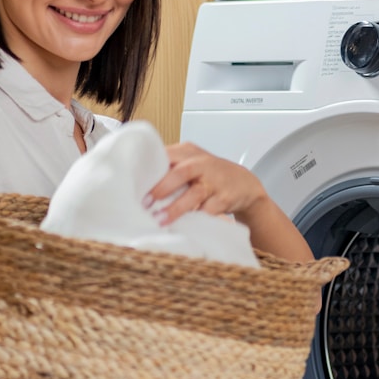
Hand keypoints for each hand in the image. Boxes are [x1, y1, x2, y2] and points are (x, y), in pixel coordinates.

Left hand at [146, 141, 313, 263]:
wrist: (243, 183)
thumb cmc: (210, 174)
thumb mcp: (190, 162)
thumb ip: (168, 168)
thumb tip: (138, 183)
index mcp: (188, 152)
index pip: (166, 155)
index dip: (150, 169)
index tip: (135, 183)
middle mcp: (202, 163)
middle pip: (180, 172)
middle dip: (162, 188)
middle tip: (145, 203)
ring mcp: (215, 181)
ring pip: (194, 194)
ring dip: (176, 208)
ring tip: (160, 220)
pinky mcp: (225, 198)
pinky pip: (208, 211)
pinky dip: (195, 218)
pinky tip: (182, 226)